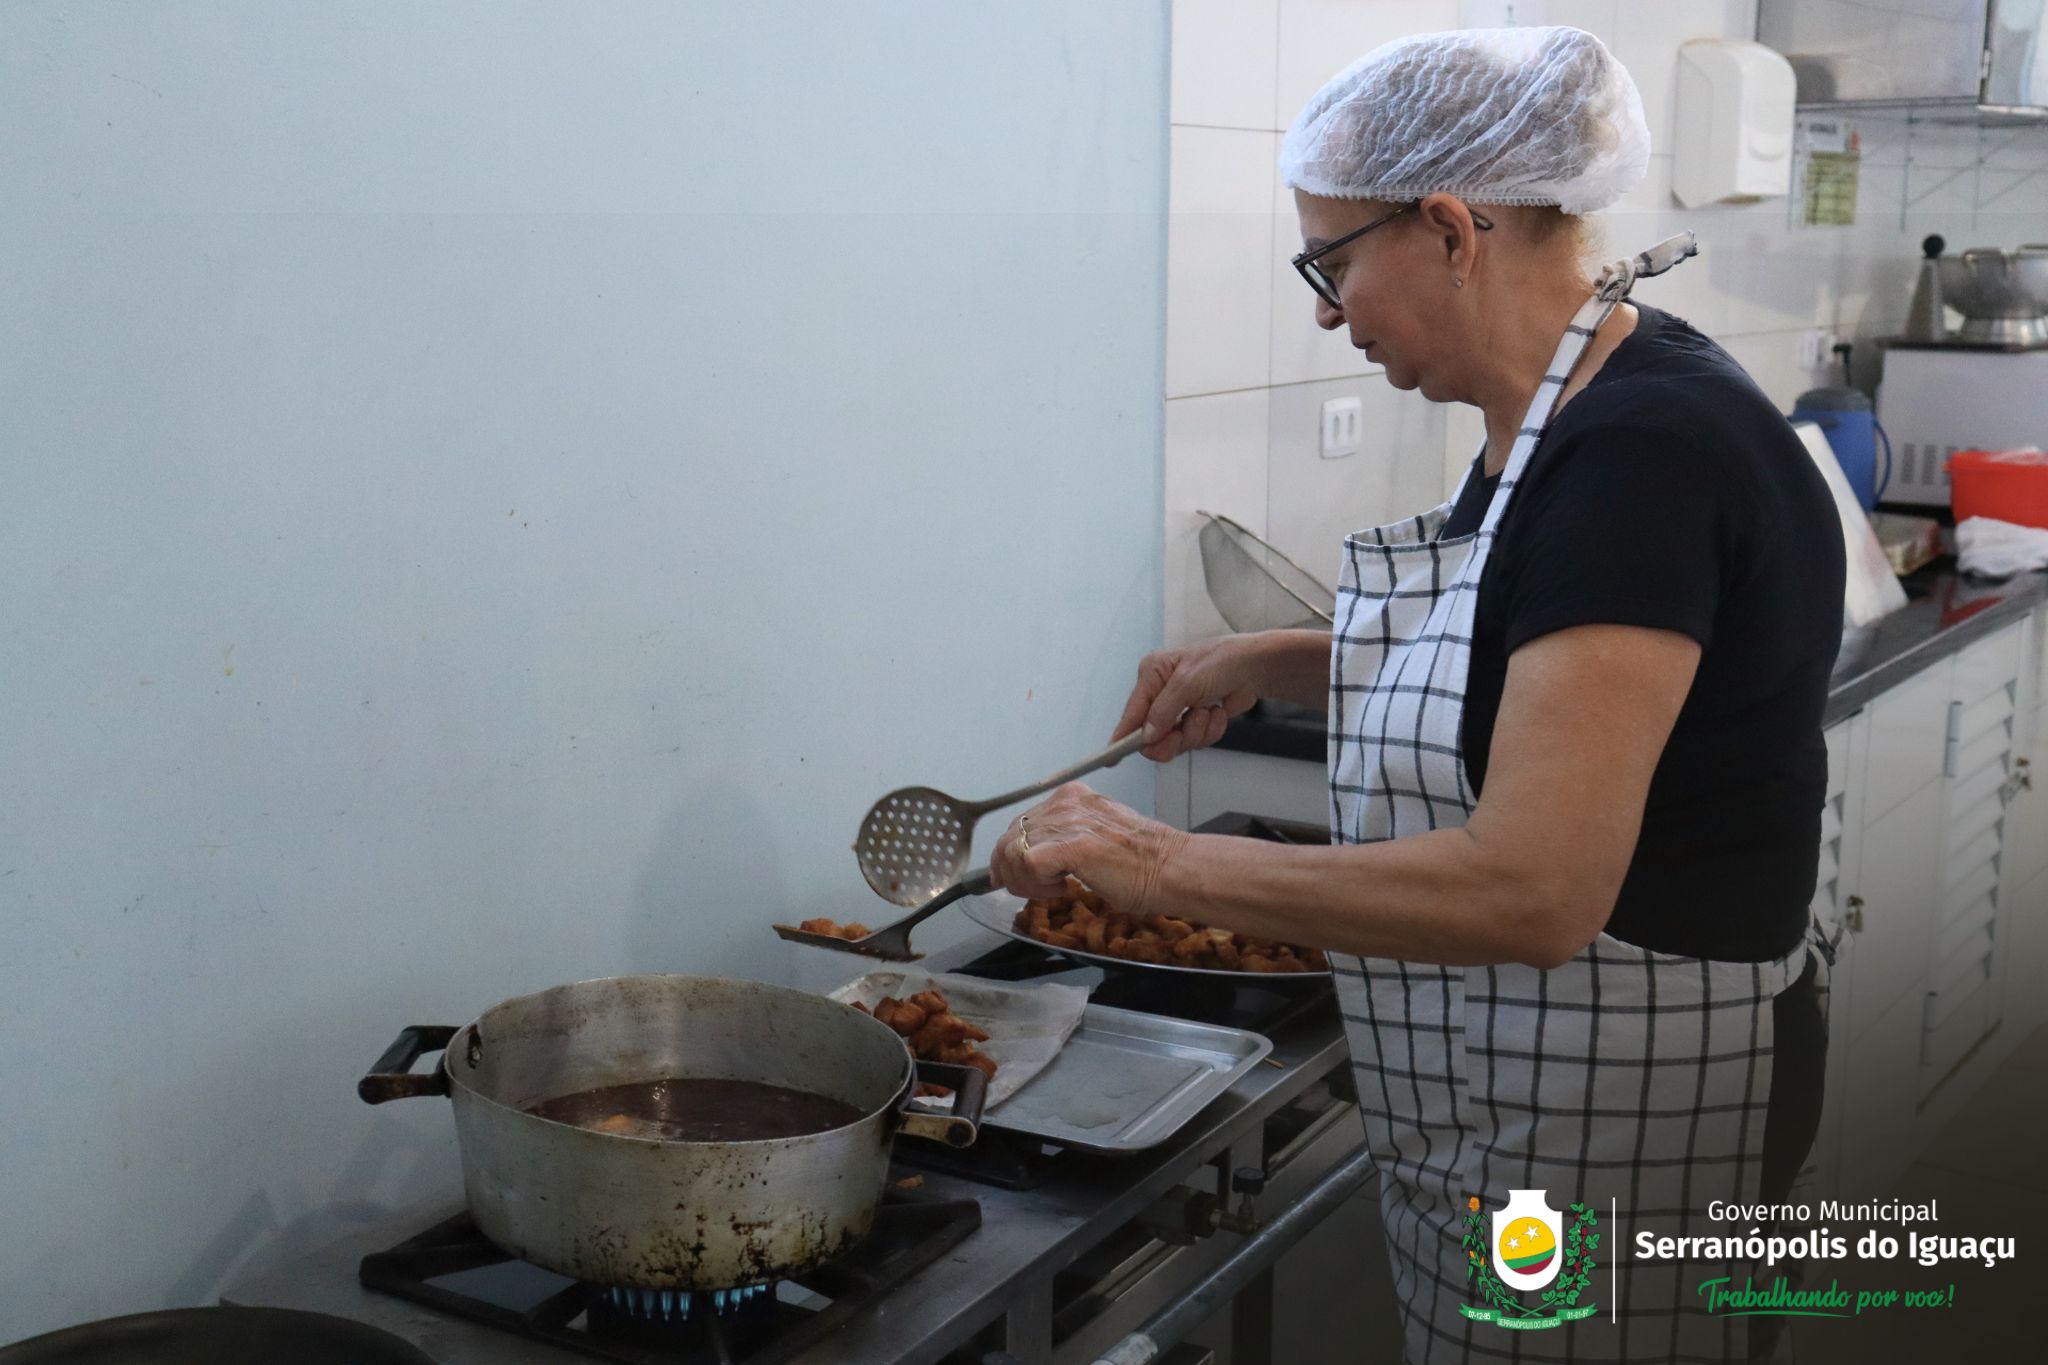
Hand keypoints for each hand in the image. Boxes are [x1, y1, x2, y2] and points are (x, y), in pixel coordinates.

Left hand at [988, 782, 1189, 916]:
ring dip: (1024, 882)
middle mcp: (1066, 804)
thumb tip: (1035, 859)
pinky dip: (1035, 885)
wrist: (1172, 869)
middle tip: (1021, 891)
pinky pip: (1027, 864)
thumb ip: (1066, 840)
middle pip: (1009, 837)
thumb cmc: (1144, 863)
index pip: (1021, 823)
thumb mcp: (1098, 837)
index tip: (1008, 876)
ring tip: (1051, 891)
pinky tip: (1060, 889)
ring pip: (1012, 852)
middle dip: (1008, 870)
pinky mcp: (1070, 846)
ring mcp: (1067, 822)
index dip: (1009, 854)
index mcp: (1073, 798)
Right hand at [1112, 635, 1268, 762]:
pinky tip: (1218, 712)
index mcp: (1151, 675)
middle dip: (1173, 737)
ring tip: (1208, 711)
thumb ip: (1164, 711)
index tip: (1111, 759)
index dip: (1122, 737)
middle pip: (1152, 736)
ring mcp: (1178, 709)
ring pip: (1175, 742)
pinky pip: (1196, 741)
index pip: (1131, 714)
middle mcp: (1160, 693)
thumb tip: (1146, 736)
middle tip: (1184, 732)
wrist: (1256, 667)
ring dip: (1196, 731)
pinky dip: (1209, 731)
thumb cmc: (1221, 662)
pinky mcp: (1195, 720)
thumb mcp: (1187, 683)